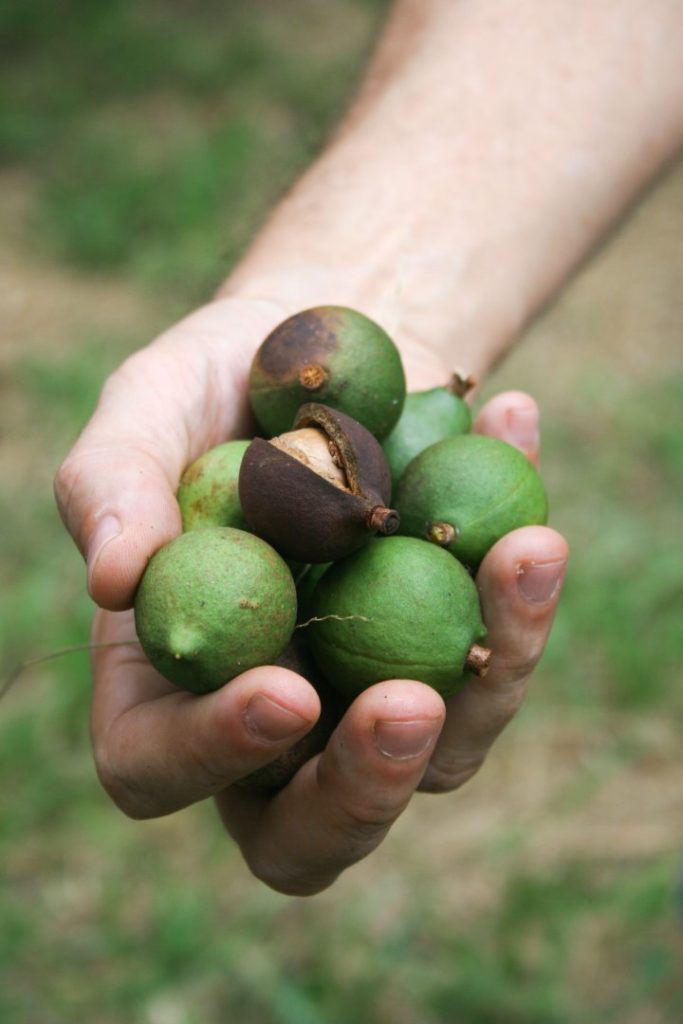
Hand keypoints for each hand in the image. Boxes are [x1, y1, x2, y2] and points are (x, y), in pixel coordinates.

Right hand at [55, 295, 567, 895]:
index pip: (159, 765)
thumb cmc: (221, 376)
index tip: (283, 690)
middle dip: (363, 786)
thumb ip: (110, 481)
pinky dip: (526, 573)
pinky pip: (500, 650)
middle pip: (307, 827)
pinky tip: (517, 432)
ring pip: (438, 755)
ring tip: (526, 550)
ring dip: (494, 668)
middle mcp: (271, 705)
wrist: (334, 336)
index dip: (213, 752)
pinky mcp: (454, 647)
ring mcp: (370, 687)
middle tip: (409, 704)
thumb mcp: (151, 403)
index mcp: (167, 672)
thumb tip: (112, 577)